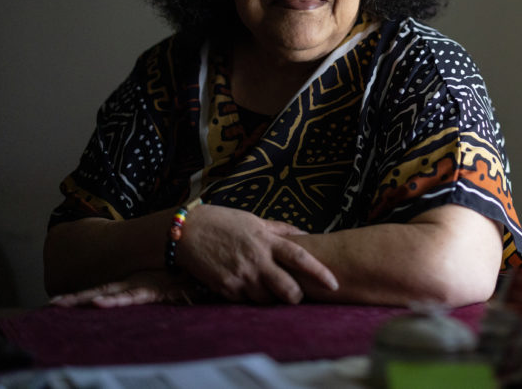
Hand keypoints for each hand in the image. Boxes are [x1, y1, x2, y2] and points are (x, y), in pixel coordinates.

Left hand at [50, 270, 204, 307]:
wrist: (207, 255)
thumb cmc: (189, 269)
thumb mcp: (170, 277)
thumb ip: (160, 277)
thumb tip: (151, 275)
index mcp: (134, 281)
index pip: (102, 289)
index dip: (80, 295)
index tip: (56, 302)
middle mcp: (135, 282)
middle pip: (100, 291)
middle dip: (75, 299)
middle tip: (51, 305)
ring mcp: (144, 286)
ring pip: (110, 295)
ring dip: (87, 299)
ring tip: (65, 304)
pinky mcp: (156, 291)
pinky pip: (132, 297)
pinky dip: (115, 301)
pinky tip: (99, 304)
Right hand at [176, 204, 338, 303]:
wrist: (187, 231)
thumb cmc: (224, 222)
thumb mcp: (255, 220)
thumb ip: (281, 230)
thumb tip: (305, 234)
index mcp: (267, 241)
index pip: (300, 258)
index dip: (319, 273)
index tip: (334, 285)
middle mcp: (256, 260)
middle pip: (287, 289)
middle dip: (296, 296)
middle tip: (296, 295)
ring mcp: (240, 276)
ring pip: (267, 300)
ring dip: (271, 298)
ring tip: (266, 287)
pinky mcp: (225, 288)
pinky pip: (245, 301)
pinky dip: (250, 298)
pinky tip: (245, 286)